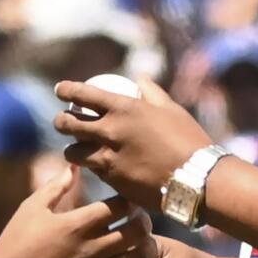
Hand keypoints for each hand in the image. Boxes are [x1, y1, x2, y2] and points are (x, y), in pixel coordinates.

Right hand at [0, 166, 155, 257]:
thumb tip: (73, 166)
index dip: (130, 201)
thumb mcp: (31, 208)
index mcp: (76, 224)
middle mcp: (90, 249)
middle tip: (137, 223)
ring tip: (137, 247)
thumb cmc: (14, 243)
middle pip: (138, 231)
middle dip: (143, 223)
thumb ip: (56, 186)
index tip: (126, 203)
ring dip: (144, 250)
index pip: (121, 205)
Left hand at [53, 77, 211, 209]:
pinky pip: (92, 170)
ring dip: (72, 149)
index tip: (60, 90)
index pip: (83, 94)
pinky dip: (92, 166)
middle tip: (62, 121)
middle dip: (61, 121)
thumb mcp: (170, 109)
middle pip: (69, 124)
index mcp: (124, 108)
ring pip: (73, 152)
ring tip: (76, 149)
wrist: (197, 180)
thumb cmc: (189, 140)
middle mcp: (110, 131)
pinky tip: (97, 165)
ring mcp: (108, 157)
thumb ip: (151, 92)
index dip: (67, 90)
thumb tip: (139, 77)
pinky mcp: (111, 181)